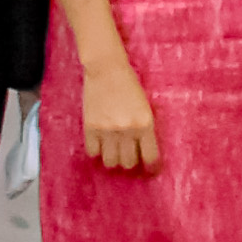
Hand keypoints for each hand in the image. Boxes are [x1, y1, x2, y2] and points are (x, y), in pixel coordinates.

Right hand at [80, 56, 161, 174]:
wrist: (107, 70)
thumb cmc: (130, 86)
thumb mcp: (146, 106)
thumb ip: (146, 128)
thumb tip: (145, 151)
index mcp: (145, 124)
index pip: (150, 156)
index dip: (151, 167)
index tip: (150, 171)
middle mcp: (127, 130)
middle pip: (128, 163)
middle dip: (130, 163)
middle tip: (129, 158)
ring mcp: (107, 130)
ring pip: (110, 162)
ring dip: (113, 160)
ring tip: (114, 153)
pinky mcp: (90, 128)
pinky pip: (93, 153)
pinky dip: (97, 153)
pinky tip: (100, 146)